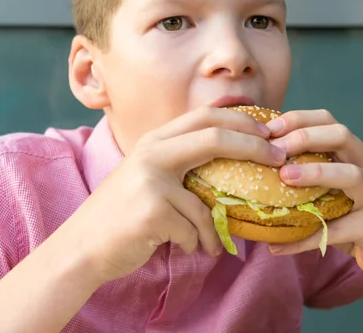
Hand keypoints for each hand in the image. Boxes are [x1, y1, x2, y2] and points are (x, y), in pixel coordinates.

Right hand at [62, 106, 285, 283]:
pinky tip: (182, 248)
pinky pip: (195, 231)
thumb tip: (231, 152)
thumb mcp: (149, 176)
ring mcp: (151, 180)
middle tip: (280, 158)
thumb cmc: (123, 213)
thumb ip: (181, 162)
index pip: (204, 115)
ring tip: (211, 244)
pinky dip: (196, 244)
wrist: (82, 247)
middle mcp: (152, 153)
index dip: (241, 119)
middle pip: (215, 136)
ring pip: (207, 203)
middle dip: (255, 146)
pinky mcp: (154, 211)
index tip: (268, 132)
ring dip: (213, 230)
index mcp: (154, 141)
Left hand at [266, 109, 362, 284]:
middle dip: (305, 137)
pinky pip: (339, 229)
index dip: (298, 120)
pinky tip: (279, 246)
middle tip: (274, 151)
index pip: (328, 120)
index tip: (267, 130)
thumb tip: (251, 173)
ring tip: (284, 177)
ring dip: (315, 173)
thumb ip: (305, 177)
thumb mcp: (330, 190)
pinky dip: (306, 238)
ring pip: (351, 175)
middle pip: (342, 135)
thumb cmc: (353, 217)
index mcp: (356, 153)